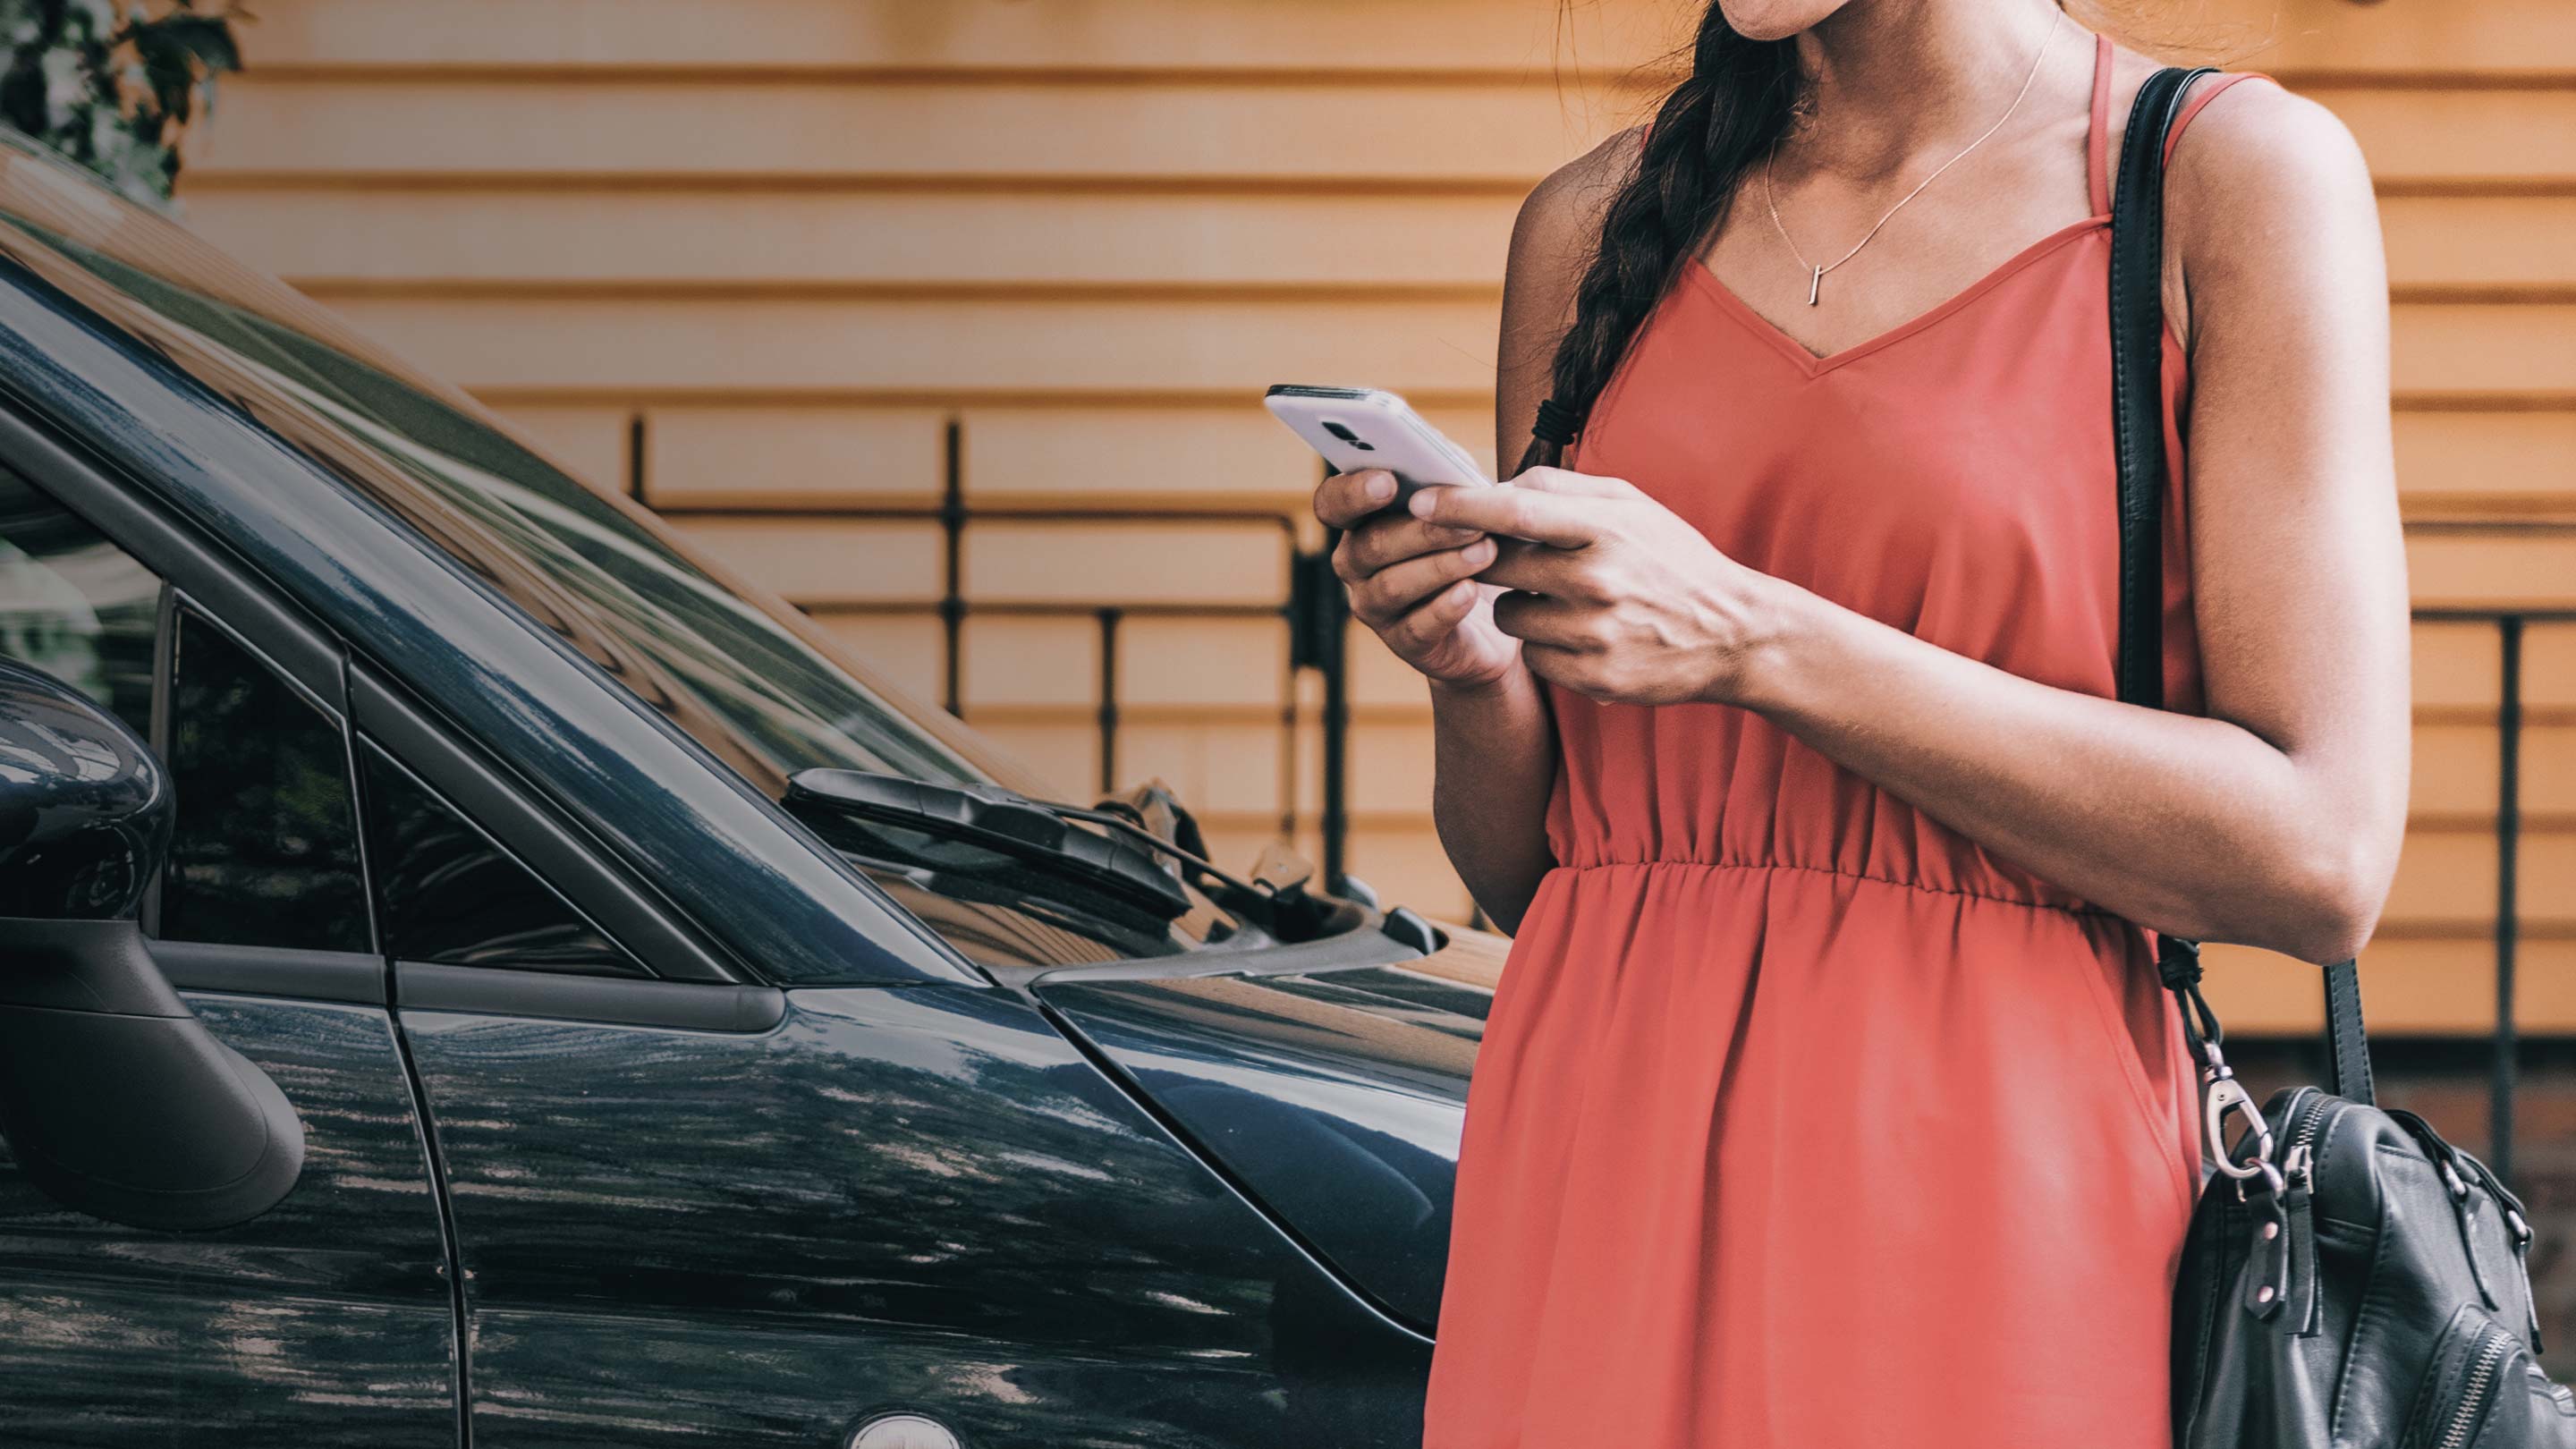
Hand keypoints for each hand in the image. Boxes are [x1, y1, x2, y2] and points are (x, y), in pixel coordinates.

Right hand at [1314, 468, 1521, 689]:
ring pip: (1392, 585)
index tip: (1388, 481)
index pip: (1332, 503)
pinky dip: (1444, 608)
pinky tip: (1469, 592)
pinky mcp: (1405, 643)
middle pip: (1371, 544)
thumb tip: (1442, 455)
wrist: (1493, 621)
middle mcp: (1355, 564)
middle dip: (1423, 531)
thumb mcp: (1462, 503)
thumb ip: (1447, 475)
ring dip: (1441, 566)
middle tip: (1469, 522)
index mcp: (1360, 521)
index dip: (1352, 493)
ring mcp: (1375, 607)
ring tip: (1484, 552)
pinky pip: (1417, 627)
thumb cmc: (1468, 546)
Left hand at [1409, 468, 1785, 706]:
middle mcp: (1599, 579)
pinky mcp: (1593, 677)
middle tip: (1508, 555)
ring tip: (1564, 599)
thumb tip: (1496, 483)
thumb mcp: (1632, 507)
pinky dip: (1543, 644)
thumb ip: (1563, 488)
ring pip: (1507, 615)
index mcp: (1607, 527)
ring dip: (1518, 605)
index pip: (1515, 509)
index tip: (1419, 501)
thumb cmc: (1672, 560)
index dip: (1460, 505)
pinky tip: (1580, 634)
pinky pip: (1531, 656)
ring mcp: (1595, 633)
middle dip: (1489, 558)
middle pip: (1498, 564)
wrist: (1733, 634)